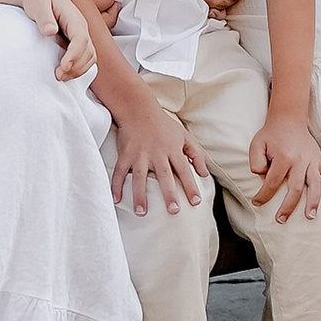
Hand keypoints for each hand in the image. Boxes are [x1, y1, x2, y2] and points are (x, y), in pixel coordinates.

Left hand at [19, 0, 99, 83]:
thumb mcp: (37, 4)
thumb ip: (44, 17)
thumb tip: (50, 31)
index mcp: (74, 17)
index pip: (81, 39)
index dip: (74, 55)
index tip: (62, 67)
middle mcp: (81, 27)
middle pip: (89, 51)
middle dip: (77, 67)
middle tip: (58, 76)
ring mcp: (80, 34)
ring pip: (90, 57)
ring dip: (79, 70)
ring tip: (60, 76)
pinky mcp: (76, 41)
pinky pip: (84, 57)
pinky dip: (78, 68)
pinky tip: (64, 72)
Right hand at [109, 97, 207, 216]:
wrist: (138, 108)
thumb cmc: (163, 124)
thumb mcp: (184, 135)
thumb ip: (196, 154)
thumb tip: (205, 174)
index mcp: (172, 150)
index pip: (184, 171)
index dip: (191, 186)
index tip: (196, 202)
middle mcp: (157, 153)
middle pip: (164, 176)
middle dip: (169, 194)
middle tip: (173, 211)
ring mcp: (139, 154)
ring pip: (139, 177)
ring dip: (140, 195)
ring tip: (142, 212)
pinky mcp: (125, 154)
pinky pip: (119, 172)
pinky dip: (116, 185)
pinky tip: (116, 199)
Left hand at [246, 109, 320, 222]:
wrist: (288, 118)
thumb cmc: (271, 134)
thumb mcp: (257, 145)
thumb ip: (256, 162)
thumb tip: (261, 178)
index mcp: (283, 157)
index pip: (272, 182)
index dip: (264, 195)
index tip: (257, 203)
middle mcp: (300, 160)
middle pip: (295, 189)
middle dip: (288, 207)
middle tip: (281, 220)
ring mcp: (312, 160)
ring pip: (315, 185)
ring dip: (313, 202)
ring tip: (310, 217)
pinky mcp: (320, 159)